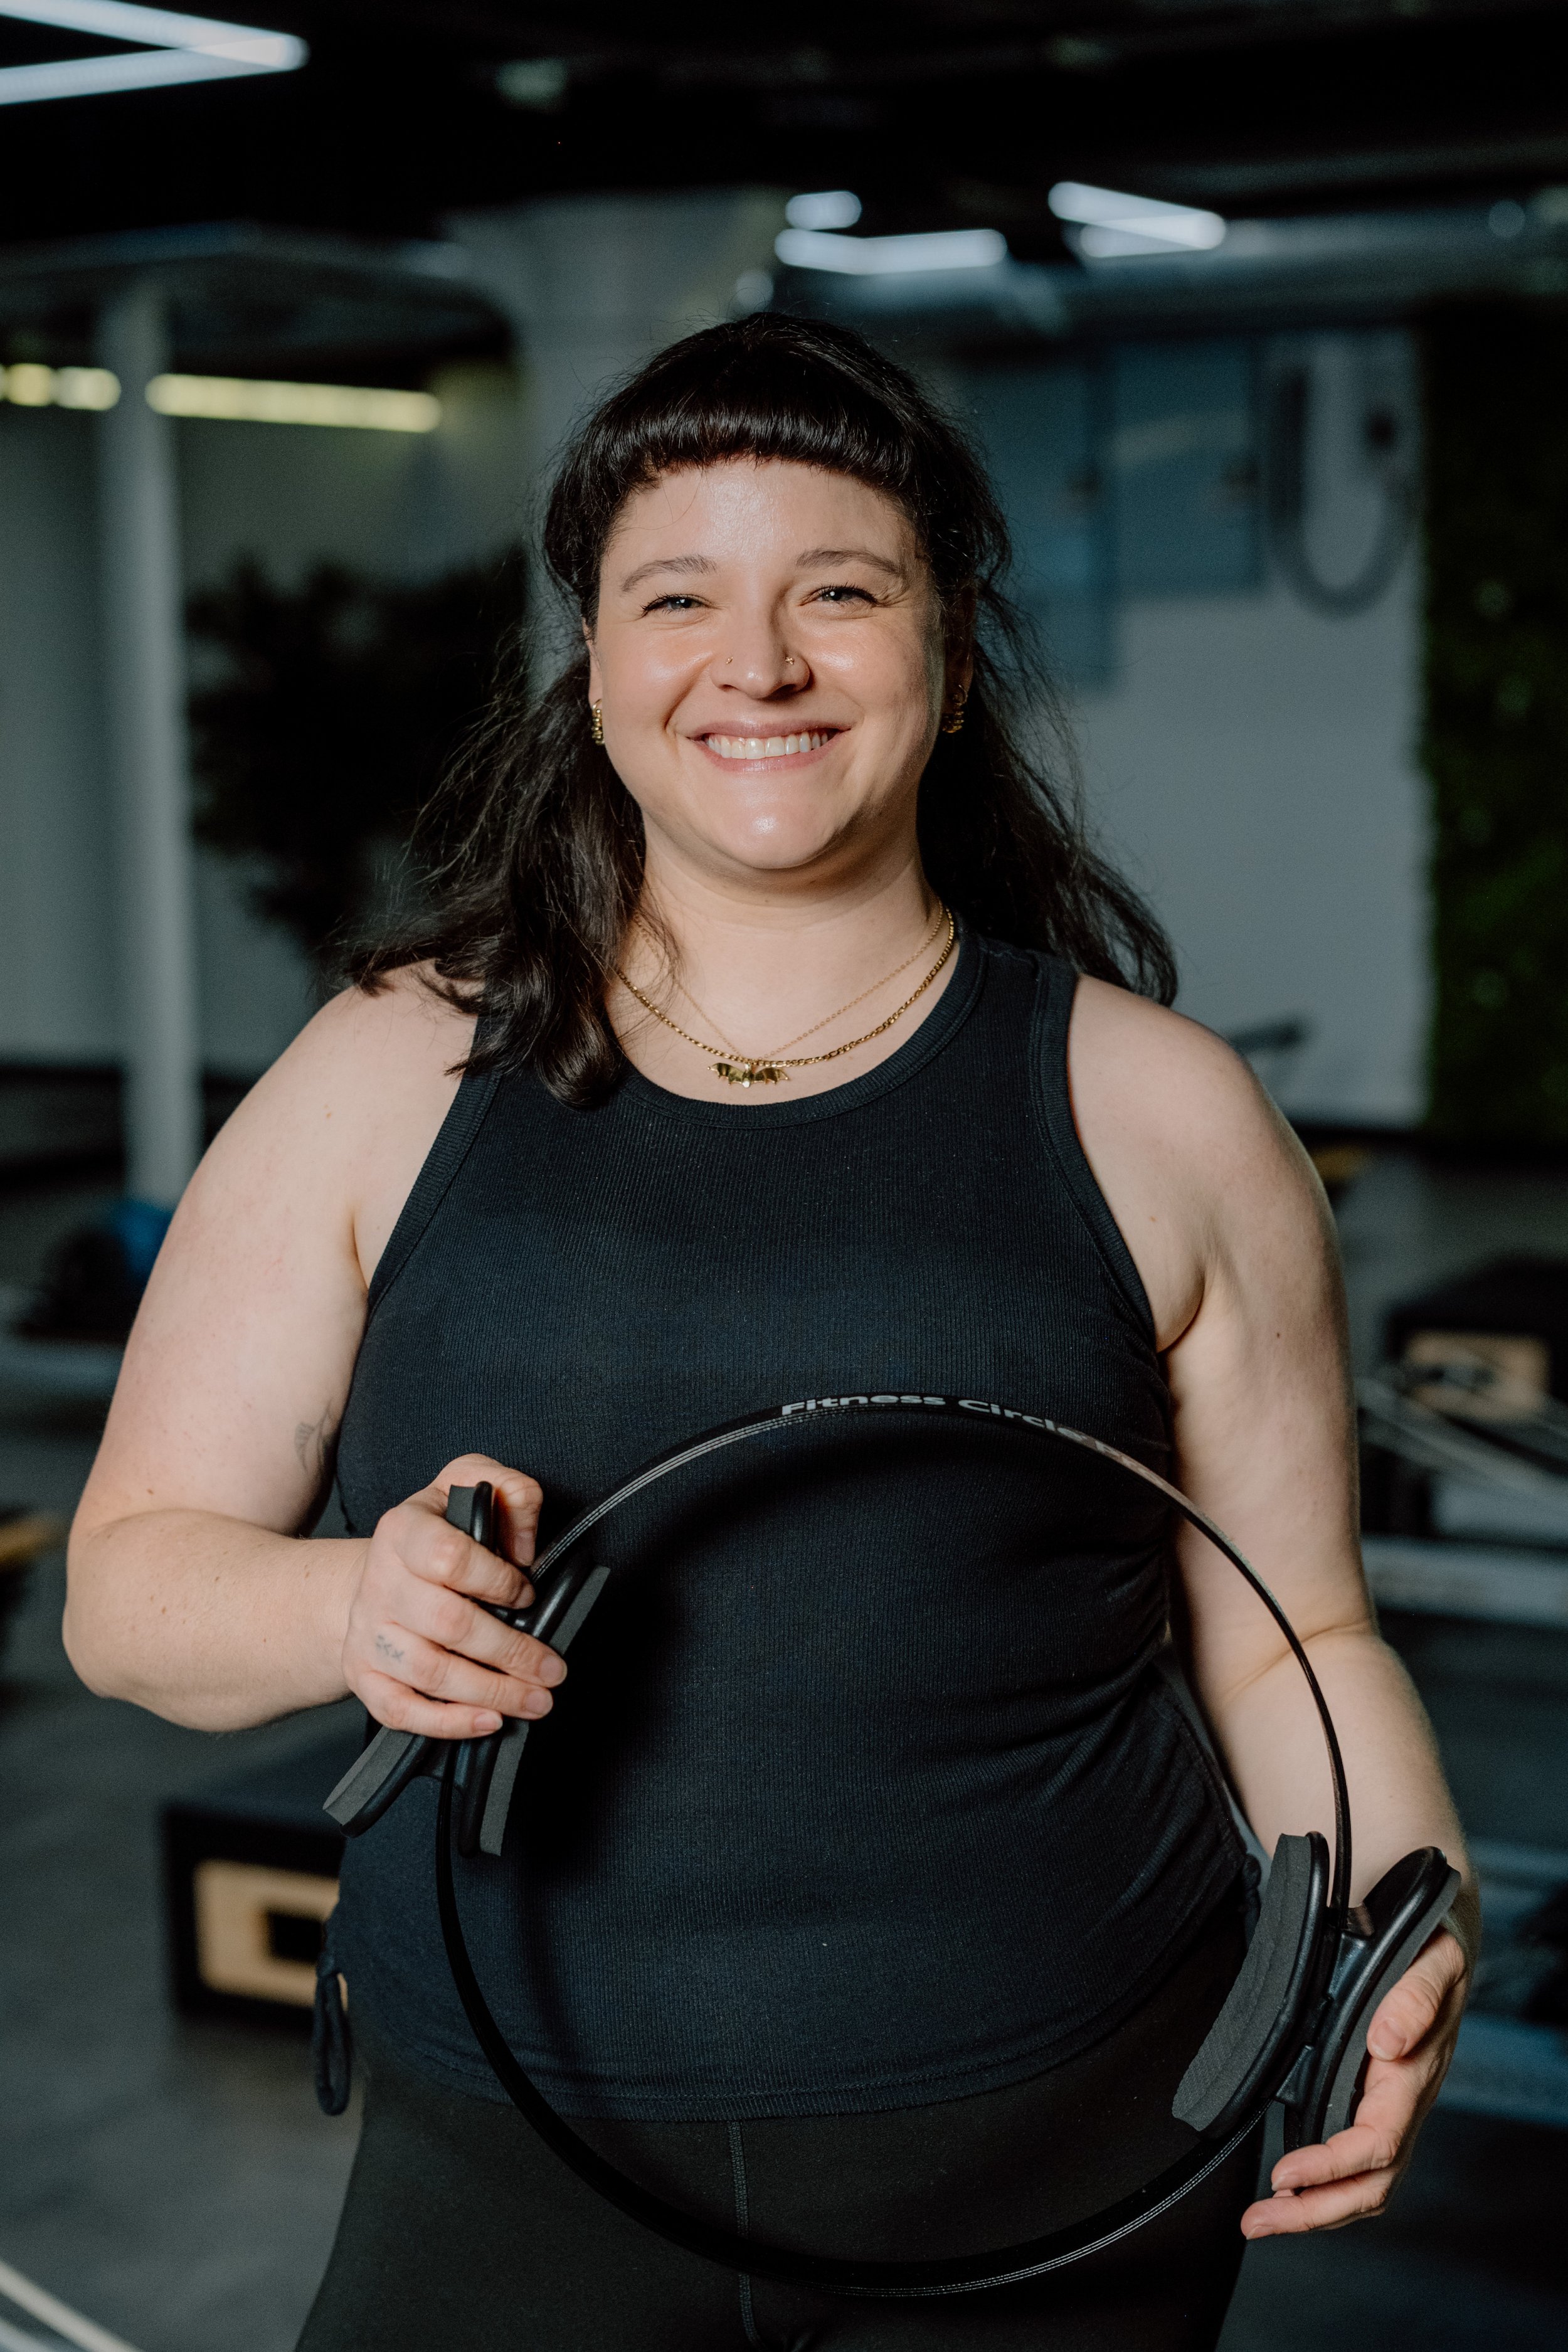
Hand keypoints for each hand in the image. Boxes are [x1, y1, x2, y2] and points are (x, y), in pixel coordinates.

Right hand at [342, 1454, 563, 1739]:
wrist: (376, 1572)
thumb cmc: (435, 1532)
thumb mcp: (471, 1484)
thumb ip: (512, 1492)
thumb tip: (526, 1547)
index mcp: (403, 1531)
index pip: (448, 1558)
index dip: (496, 1580)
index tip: (527, 1594)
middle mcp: (380, 1583)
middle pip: (447, 1624)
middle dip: (510, 1652)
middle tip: (552, 1669)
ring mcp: (369, 1633)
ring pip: (430, 1673)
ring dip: (491, 1693)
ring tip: (536, 1699)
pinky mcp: (364, 1674)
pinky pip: (399, 1710)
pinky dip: (447, 1723)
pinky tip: (487, 1720)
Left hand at [1240, 1925, 1467, 2237]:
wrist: (1439, 1935)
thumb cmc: (1434, 1948)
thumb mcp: (1433, 1960)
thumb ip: (1414, 1998)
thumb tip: (1387, 2041)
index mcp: (1414, 2075)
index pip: (1377, 2144)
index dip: (1331, 2166)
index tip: (1284, 2176)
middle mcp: (1403, 2102)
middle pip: (1370, 2185)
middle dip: (1315, 2212)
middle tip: (1256, 2222)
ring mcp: (1388, 2105)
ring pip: (1362, 2183)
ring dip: (1314, 2208)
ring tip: (1263, 2218)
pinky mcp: (1370, 2098)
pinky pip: (1352, 2158)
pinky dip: (1322, 2183)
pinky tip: (1290, 2186)